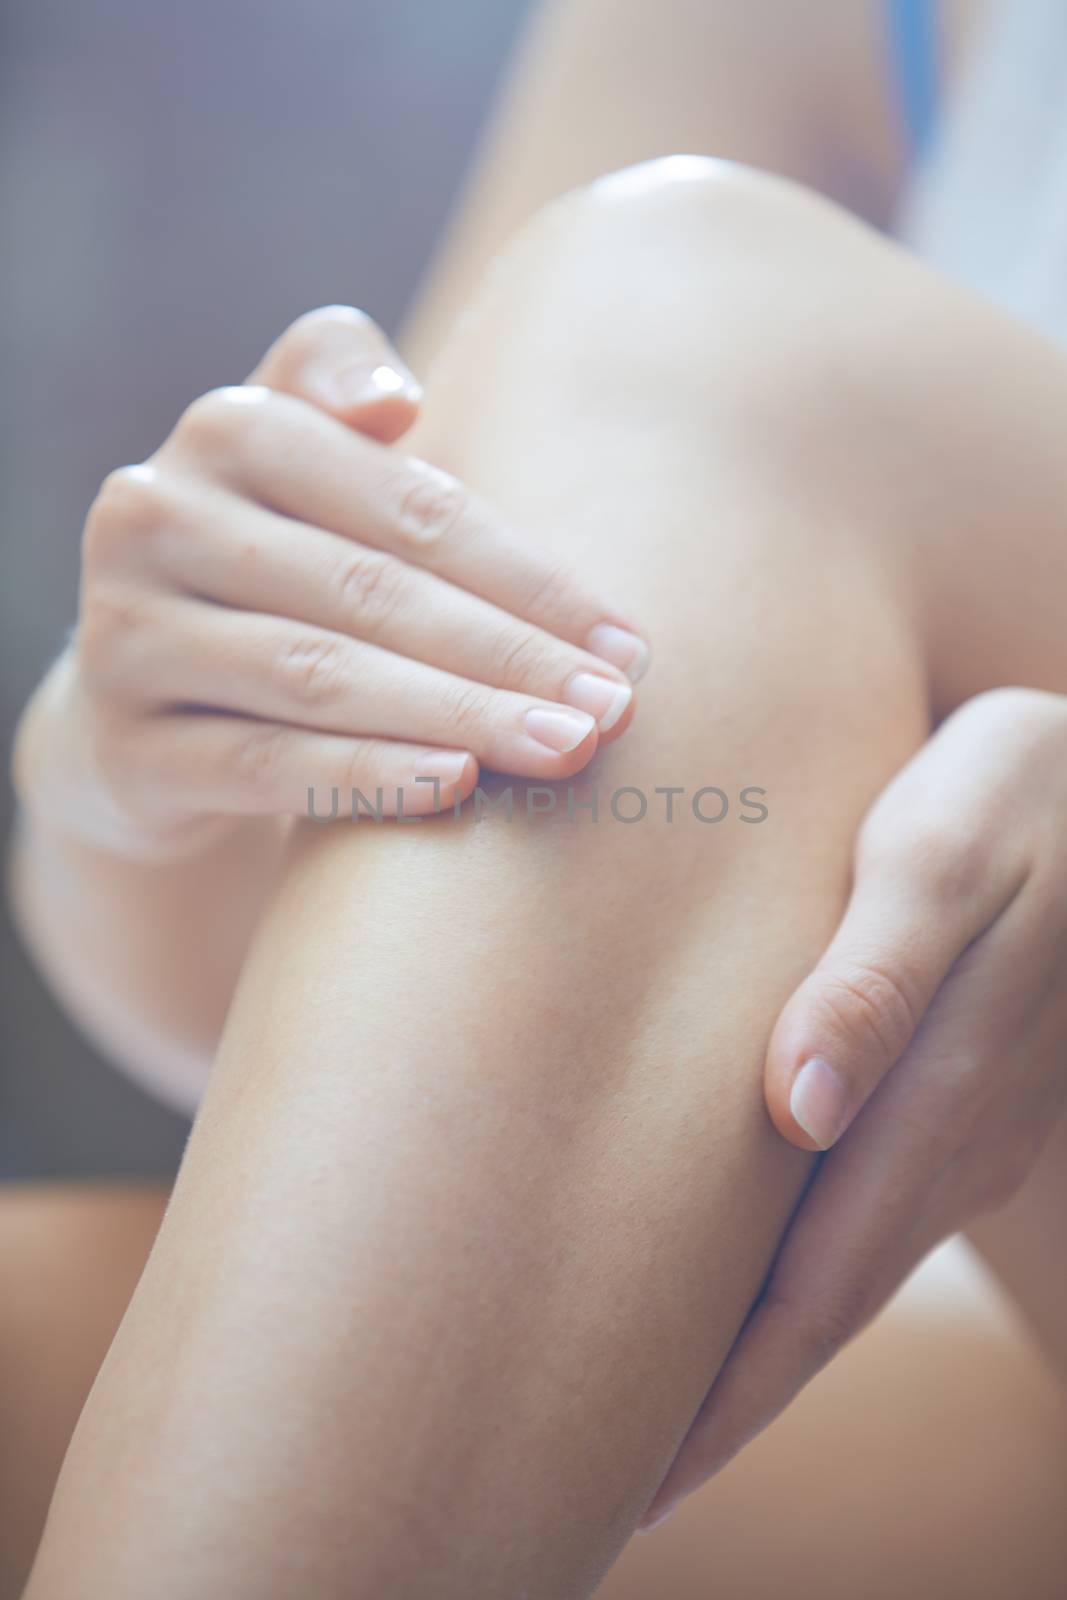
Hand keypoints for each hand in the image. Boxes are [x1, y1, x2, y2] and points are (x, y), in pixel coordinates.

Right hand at [15, 306, 646, 856]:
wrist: (152, 699)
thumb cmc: (278, 566)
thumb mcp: (304, 466)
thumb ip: (345, 394)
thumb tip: (396, 404)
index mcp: (226, 431)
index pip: (410, 506)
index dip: (529, 578)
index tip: (626, 645)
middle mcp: (154, 518)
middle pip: (370, 592)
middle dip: (509, 657)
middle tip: (615, 712)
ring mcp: (126, 634)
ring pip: (320, 677)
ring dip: (459, 717)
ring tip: (566, 749)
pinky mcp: (125, 746)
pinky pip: (262, 763)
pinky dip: (363, 774)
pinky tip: (454, 786)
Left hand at [642, 687, 1066, 1528]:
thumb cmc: (1009, 799)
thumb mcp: (940, 856)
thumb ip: (873, 983)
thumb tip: (792, 1111)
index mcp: (932, 1101)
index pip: (809, 1295)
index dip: (722, 1400)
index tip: (629, 1487)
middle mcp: (943, 1148)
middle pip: (812, 1316)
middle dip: (714, 1411)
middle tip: (604, 1489)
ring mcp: (956, 1137)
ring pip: (833, 1276)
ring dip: (747, 1354)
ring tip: (646, 1409)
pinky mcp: (951, 1106)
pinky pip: (854, 1219)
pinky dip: (784, 1278)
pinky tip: (731, 1282)